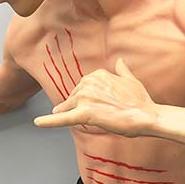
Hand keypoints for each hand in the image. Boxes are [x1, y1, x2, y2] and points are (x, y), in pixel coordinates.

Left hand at [33, 58, 156, 136]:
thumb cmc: (141, 100)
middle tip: (95, 114)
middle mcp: (88, 82)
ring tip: (83, 119)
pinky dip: (48, 121)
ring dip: (70, 114)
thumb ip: (122, 70)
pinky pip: (62, 118)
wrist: (146, 115)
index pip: (83, 87)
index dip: (87, 98)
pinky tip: (38, 122)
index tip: (95, 103)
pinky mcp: (84, 114)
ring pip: (68, 108)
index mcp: (97, 73)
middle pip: (73, 97)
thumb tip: (120, 61)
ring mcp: (85, 98)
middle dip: (78, 106)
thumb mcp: (131, 79)